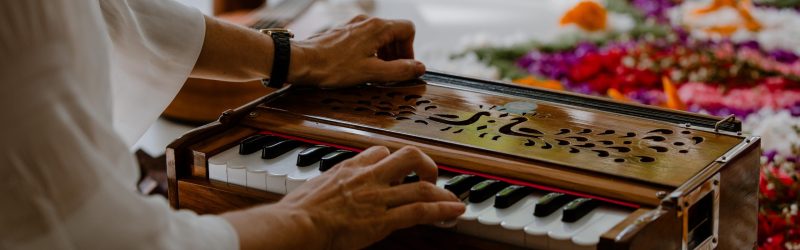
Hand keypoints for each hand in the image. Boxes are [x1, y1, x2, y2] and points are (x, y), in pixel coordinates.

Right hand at [222, 146, 464, 249]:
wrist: (297, 224)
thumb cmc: (298, 212)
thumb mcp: (313, 188)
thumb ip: (328, 187)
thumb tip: (326, 194)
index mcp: (350, 168)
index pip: (379, 152)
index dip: (393, 160)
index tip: (400, 170)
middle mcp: (368, 177)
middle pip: (408, 156)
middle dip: (426, 165)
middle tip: (429, 177)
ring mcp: (378, 197)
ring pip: (421, 187)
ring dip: (442, 193)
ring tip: (452, 200)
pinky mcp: (383, 219)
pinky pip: (419, 210)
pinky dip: (442, 209)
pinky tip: (454, 210)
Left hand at [289, 16, 425, 87]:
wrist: (301, 61)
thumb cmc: (333, 67)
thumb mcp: (371, 73)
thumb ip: (398, 70)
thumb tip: (420, 68)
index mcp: (377, 28)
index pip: (408, 29)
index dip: (410, 49)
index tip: (403, 66)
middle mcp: (366, 21)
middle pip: (395, 32)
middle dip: (398, 53)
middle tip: (391, 72)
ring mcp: (354, 25)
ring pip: (380, 35)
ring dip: (384, 53)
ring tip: (376, 71)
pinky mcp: (343, 32)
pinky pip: (366, 38)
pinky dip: (370, 51)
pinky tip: (360, 66)